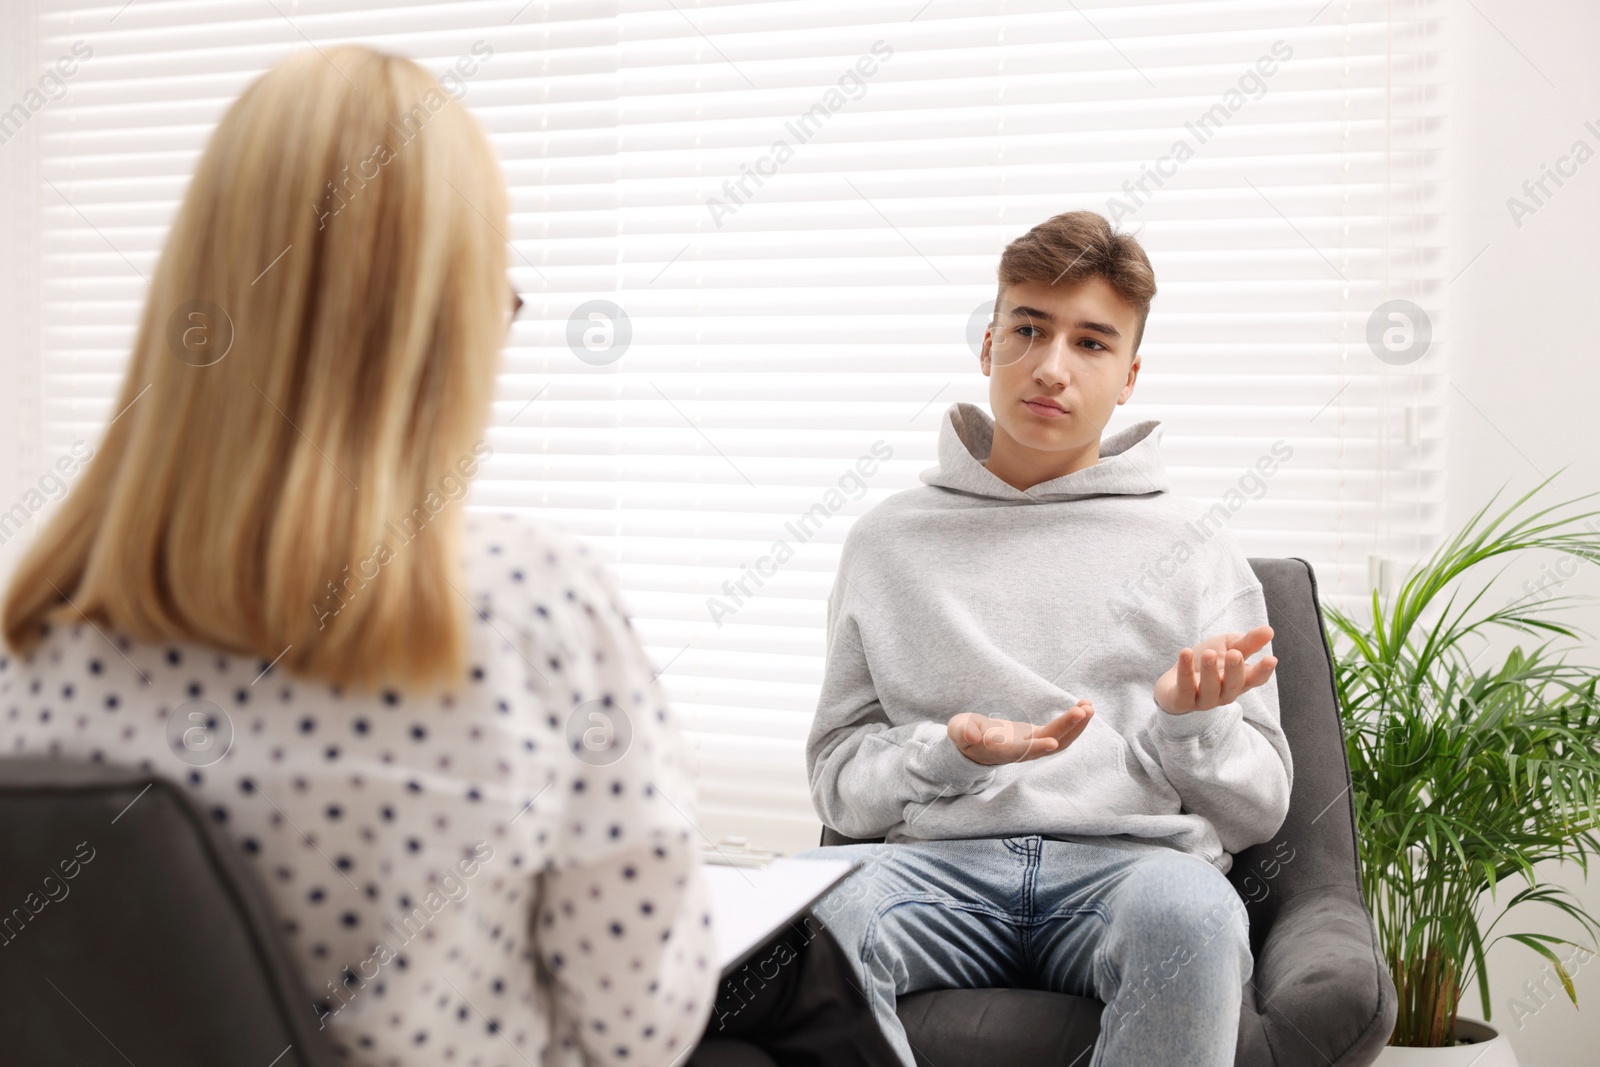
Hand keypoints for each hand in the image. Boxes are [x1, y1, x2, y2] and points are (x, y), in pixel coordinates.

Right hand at [946, 699, 1094, 765]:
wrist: (975, 746)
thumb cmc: (965, 736)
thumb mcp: (959, 731)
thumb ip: (964, 732)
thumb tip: (973, 735)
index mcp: (1002, 751)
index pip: (1021, 752)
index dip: (1037, 748)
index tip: (1052, 742)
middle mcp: (1023, 752)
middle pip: (1049, 743)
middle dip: (1066, 727)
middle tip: (1082, 711)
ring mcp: (1034, 746)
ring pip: (1061, 740)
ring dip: (1077, 726)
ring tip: (1089, 707)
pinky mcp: (1040, 737)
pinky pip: (1062, 732)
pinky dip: (1075, 722)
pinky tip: (1085, 706)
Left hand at [1153, 624, 1276, 714]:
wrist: (1174, 680)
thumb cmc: (1207, 662)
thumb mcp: (1228, 647)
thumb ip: (1247, 642)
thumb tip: (1269, 629)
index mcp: (1239, 681)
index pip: (1255, 679)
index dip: (1263, 671)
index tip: (1271, 658)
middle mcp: (1224, 694)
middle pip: (1234, 685)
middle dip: (1234, 670)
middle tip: (1234, 654)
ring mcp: (1204, 700)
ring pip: (1210, 690)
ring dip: (1209, 671)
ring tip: (1209, 653)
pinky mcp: (1182, 701)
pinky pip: (1184, 689)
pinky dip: (1185, 671)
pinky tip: (1185, 652)